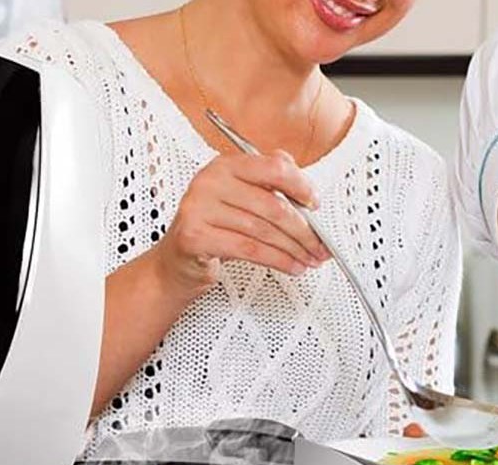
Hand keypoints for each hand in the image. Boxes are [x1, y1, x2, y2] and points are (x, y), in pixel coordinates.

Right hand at [149, 150, 330, 299]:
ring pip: (263, 230)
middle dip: (304, 229)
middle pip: (272, 205)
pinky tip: (290, 266)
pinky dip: (277, 260)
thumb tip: (307, 190)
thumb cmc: (214, 229)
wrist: (177, 260)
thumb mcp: (241, 201)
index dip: (300, 186)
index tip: (315, 204)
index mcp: (226, 165)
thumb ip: (269, 186)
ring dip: (293, 249)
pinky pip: (249, 250)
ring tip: (308, 258)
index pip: (273, 167)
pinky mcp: (195, 237)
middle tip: (320, 244)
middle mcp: (210, 181)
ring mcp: (199, 208)